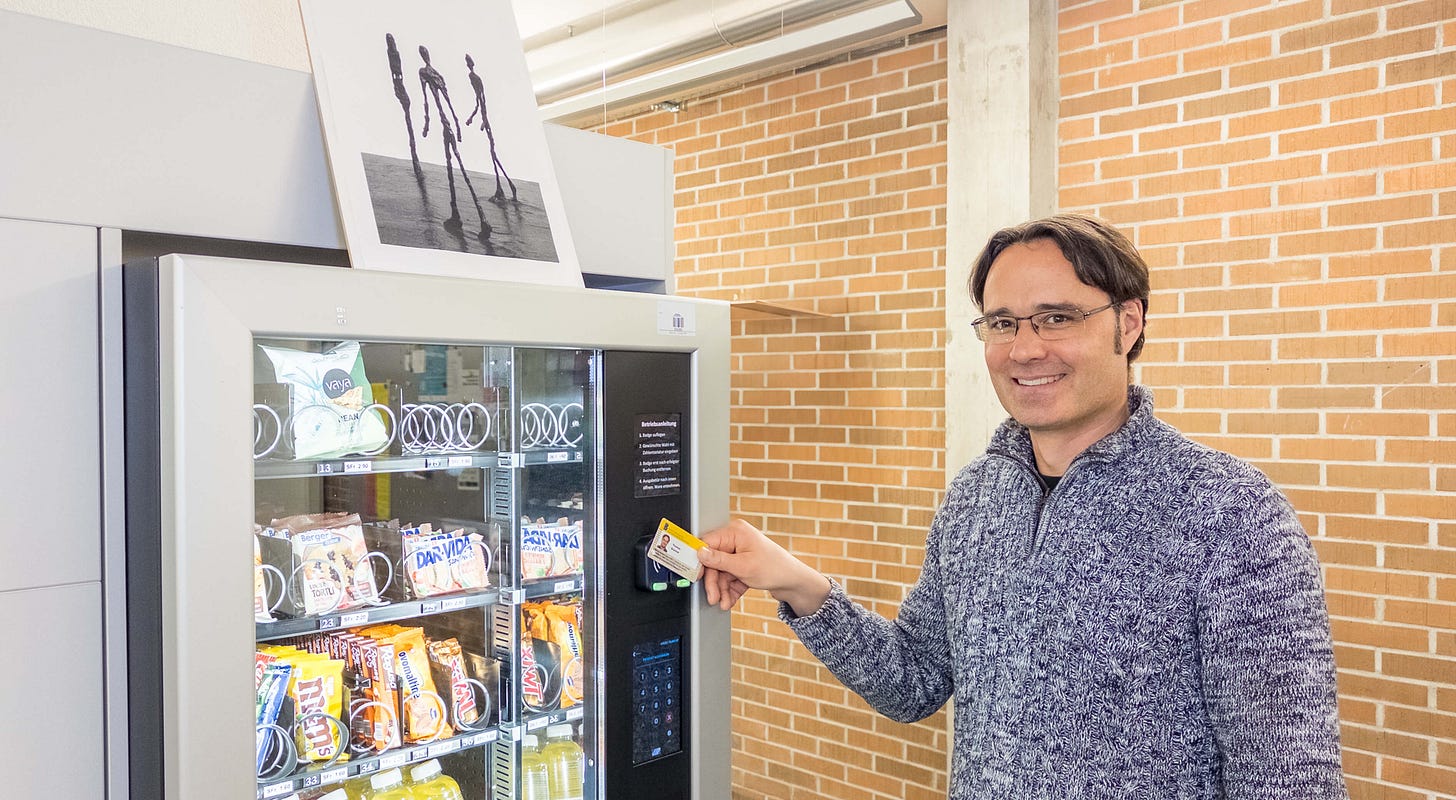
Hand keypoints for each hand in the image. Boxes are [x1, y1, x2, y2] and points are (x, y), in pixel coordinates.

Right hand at [697, 519, 830, 615]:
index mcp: (736, 532)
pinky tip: (729, 600)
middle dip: (714, 582)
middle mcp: (736, 540)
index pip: (708, 543)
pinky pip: (729, 577)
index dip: (700, 560)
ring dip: (721, 589)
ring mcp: (740, 552)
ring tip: (723, 602)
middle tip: (713, 596)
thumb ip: (718, 560)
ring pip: (721, 572)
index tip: (695, 575)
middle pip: (713, 561)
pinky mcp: (743, 565)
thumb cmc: (775, 569)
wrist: (794, 583)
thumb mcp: (743, 566)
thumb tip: (699, 552)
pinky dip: (729, 589)